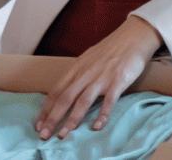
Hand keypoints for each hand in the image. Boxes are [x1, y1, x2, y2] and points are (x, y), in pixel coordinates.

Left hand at [35, 16, 162, 139]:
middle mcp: (86, 74)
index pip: (56, 91)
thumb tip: (67, 88)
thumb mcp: (88, 59)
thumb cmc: (111, 49)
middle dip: (53, 118)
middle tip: (44, 135)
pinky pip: (108, 101)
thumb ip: (78, 74)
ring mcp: (102, 78)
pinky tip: (97, 127)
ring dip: (72, 120)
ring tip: (64, 135)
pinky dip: (102, 114)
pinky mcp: (118, 81)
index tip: (38, 125)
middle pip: (65, 98)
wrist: (133, 36)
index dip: (46, 109)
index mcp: (77, 69)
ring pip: (82, 101)